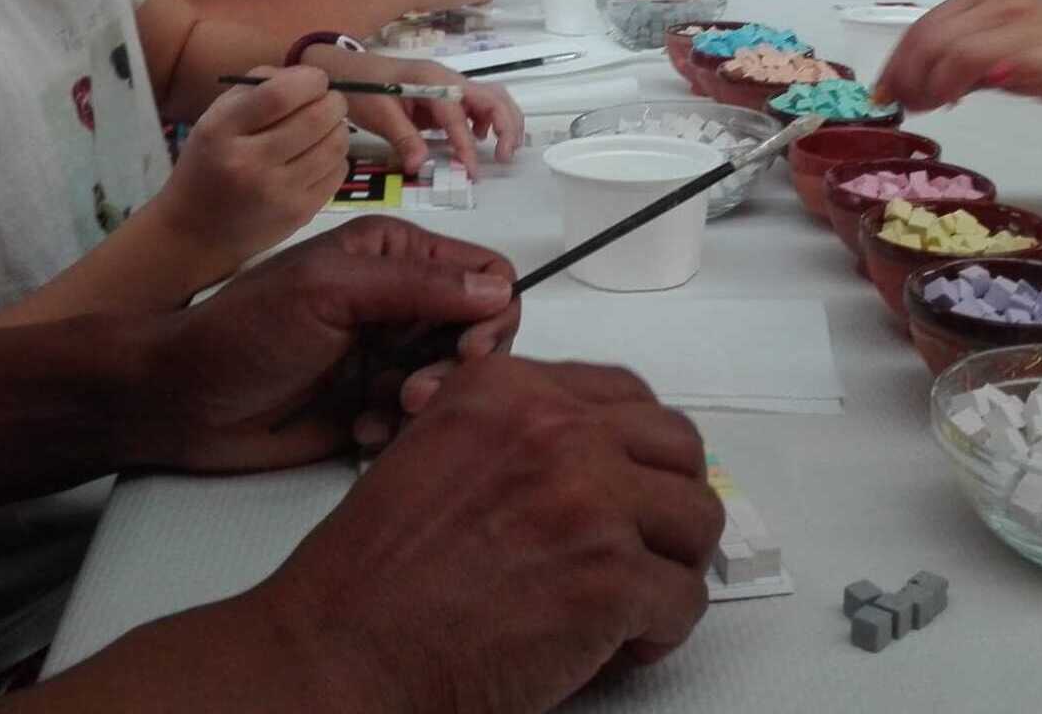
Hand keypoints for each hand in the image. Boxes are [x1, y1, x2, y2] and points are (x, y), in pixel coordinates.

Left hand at [128, 218, 519, 471]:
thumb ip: (415, 287)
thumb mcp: (329, 292)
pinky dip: (402, 429)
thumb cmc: (247, 332)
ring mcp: (391, 354)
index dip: (490, 315)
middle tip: (413, 395)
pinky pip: (426, 419)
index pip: (487, 275)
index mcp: (396, 255)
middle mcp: (402, 300)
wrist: (182, 402)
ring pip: (460, 381)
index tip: (464, 353)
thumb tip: (502, 292)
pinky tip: (361, 431)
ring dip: (429, 403)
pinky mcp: (377, 402)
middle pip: (481, 333)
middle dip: (458, 368)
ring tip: (379, 415)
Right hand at [154, 66, 347, 266]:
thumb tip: (306, 77)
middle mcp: (250, 163)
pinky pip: (339, 172)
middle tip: (328, 101)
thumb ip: (255, 89)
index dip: (309, 80)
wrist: (196, 234)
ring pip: (335, 145)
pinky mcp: (300, 213)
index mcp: (222, 131)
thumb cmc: (208, 166)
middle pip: (316, 118)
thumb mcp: (214, 119)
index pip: (280, 95)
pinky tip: (318, 156)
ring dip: (338, 128)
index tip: (314, 80)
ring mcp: (278, 193)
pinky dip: (336, 157)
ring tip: (325, 127)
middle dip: (333, 102)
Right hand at [251, 357, 722, 711]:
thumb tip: (581, 448)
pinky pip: (684, 598)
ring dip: (675, 562)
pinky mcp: (611, 577)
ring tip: (640, 597)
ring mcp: (591, 500)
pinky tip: (625, 641)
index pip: (623, 394)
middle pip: (677, 447)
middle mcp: (555, 430)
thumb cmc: (372, 576)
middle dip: (671, 499)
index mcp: (508, 391)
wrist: (343, 650)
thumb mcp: (432, 451)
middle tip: (652, 541)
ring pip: (697, 518)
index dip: (637, 449)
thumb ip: (507, 433)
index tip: (634, 484)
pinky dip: (664, 628)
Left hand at [318, 51, 523, 177]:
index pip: (458, 115)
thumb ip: (403, 139)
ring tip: (502, 150)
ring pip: (492, 97)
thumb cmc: (361, 89)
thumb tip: (420, 166)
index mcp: (431, 80)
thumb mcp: (378, 115)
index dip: (466, 146)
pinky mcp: (446, 94)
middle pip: (493, 96)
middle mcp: (448, 78)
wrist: (346, 70)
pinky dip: (488, 120)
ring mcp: (449, 84)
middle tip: (505, 157)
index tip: (470, 172)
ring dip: (504, 122)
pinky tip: (478, 138)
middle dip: (506, 126)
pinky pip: (478, 103)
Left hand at [874, 0, 1041, 113]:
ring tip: (921, 107)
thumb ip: (973, 61)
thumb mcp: (1016, 50)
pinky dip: (949, 83)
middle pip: (926, 34)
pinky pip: (971, 61)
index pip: (925, 24)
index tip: (885, 89)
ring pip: (942, 46)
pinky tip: (948, 101)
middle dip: (902, 73)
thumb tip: (928, 84)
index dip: (898, 59)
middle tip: (894, 103)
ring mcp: (1015, 19)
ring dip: (921, 83)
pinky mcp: (1032, 45)